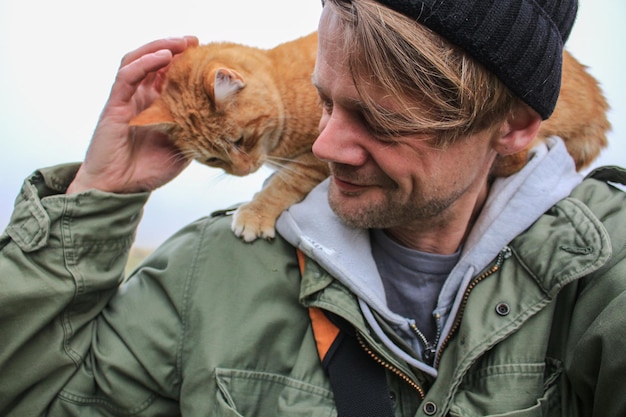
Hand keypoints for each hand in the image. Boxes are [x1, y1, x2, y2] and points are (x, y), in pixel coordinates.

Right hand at [67, 36, 198, 193]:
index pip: (170, 76)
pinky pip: (127, 76)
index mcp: (158, 107)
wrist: (120, 188)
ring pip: (139, 61)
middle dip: (175, 48)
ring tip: (180, 43)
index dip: (186, 64)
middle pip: (155, 63)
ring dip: (159, 47)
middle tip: (195, 42)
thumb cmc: (148, 170)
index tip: (206, 56)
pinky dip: (144, 63)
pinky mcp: (115, 104)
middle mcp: (141, 98)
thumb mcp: (183, 149)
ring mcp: (127, 99)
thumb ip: (196, 132)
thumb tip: (225, 123)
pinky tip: (162, 56)